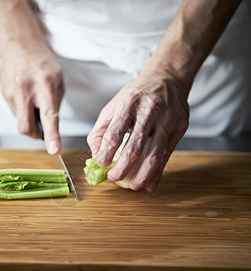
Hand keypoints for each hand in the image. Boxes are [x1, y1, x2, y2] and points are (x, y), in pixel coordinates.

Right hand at [0, 44, 63, 154]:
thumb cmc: (42, 62)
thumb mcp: (59, 81)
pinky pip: (14, 112)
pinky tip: (27, 99)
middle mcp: (26, 90)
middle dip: (34, 135)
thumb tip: (52, 126)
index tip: (53, 149)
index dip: (51, 136)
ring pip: (19, 122)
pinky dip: (23, 112)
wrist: (20, 44)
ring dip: (28, 121)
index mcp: (45, 85)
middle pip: (25, 127)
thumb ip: (56, 104)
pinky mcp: (4, 94)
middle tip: (42, 130)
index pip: (49, 116)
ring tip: (34, 105)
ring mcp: (12, 93)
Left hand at [87, 70, 188, 191]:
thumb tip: (96, 156)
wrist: (167, 79)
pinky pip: (167, 155)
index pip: (114, 134)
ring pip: (154, 155)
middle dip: (122, 169)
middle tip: (114, 179)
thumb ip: (101, 130)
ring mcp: (167, 119)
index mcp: (128, 104)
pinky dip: (158, 173)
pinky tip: (150, 184)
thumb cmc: (136, 96)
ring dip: (142, 175)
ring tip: (133, 186)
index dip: (106, 153)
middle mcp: (149, 111)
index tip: (101, 164)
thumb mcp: (113, 106)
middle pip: (134, 148)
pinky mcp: (179, 127)